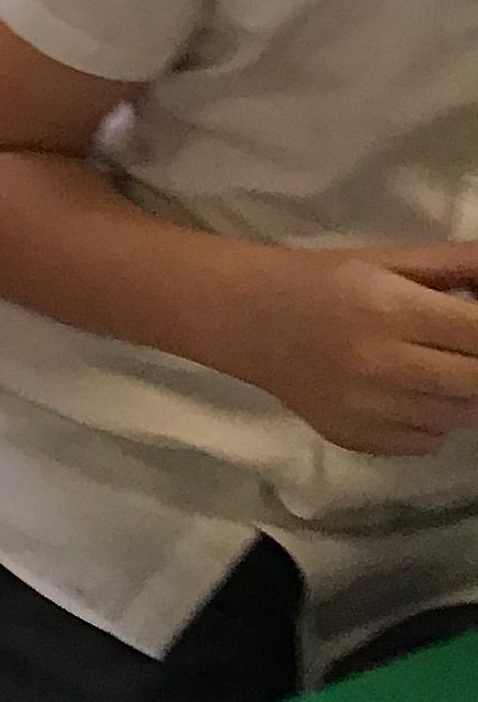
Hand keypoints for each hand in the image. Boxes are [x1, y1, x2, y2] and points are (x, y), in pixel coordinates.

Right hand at [213, 243, 477, 456]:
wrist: (245, 319)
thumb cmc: (321, 281)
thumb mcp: (387, 260)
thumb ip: (457, 265)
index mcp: (391, 311)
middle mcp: (381, 365)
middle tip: (464, 350)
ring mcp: (366, 409)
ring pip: (458, 417)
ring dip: (462, 393)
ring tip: (438, 368)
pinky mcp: (353, 436)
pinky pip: (426, 441)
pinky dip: (432, 421)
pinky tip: (410, 394)